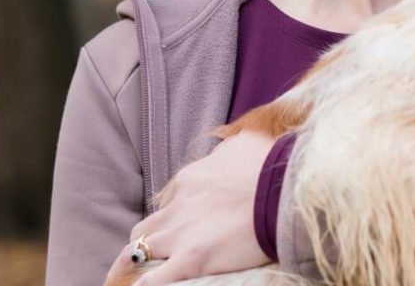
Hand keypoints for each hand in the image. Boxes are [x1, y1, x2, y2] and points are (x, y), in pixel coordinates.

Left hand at [106, 130, 275, 285]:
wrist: (282, 187)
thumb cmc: (271, 164)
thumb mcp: (246, 142)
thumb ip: (232, 147)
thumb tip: (236, 144)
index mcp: (189, 179)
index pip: (167, 202)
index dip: (172, 218)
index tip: (181, 228)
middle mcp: (178, 204)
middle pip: (145, 228)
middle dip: (146, 243)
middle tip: (156, 256)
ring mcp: (181, 233)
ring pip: (138, 251)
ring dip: (136, 265)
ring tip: (132, 279)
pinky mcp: (192, 258)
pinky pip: (153, 280)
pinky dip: (146, 285)